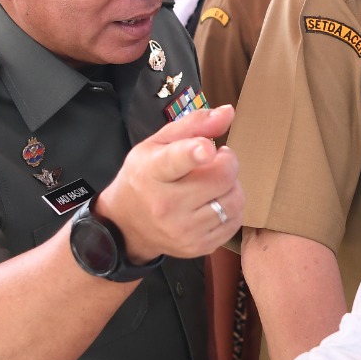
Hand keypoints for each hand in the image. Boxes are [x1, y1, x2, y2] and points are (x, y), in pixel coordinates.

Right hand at [94, 105, 242, 264]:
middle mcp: (166, 205)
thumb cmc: (144, 177)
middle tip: (214, 161)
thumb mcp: (157, 144)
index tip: (206, 148)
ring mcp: (183, 230)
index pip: (176, 162)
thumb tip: (229, 112)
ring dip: (231, 186)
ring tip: (213, 182)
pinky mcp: (198, 247)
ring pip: (234, 200)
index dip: (194, 153)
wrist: (126, 226)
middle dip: (227, 163)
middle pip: (222, 177)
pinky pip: (235, 222)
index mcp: (152, 172)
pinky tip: (214, 201)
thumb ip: (193, 124)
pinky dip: (231, 208)